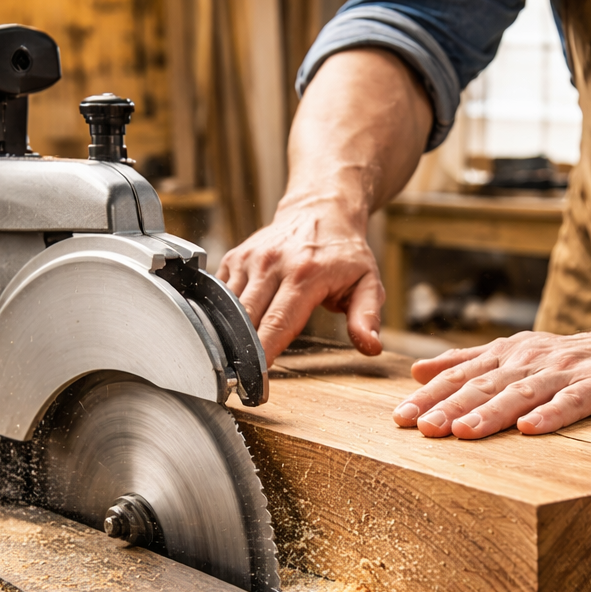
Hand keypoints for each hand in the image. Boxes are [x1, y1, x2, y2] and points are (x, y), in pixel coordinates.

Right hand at [218, 201, 383, 364]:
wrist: (321, 211)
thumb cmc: (344, 253)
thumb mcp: (368, 282)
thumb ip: (366, 317)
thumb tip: (370, 347)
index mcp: (306, 275)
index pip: (278, 323)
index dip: (264, 355)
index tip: (257, 380)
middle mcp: (273, 264)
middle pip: (246, 319)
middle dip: (242, 351)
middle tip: (240, 380)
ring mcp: (250, 259)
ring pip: (227, 307)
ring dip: (227, 335)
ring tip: (232, 360)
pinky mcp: (235, 258)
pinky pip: (220, 293)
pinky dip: (221, 314)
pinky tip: (228, 331)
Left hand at [391, 176, 590, 440]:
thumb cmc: (572, 361)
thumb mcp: (516, 355)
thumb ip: (467, 362)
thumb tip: (416, 370)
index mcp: (510, 355)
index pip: (463, 376)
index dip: (431, 395)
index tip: (398, 417)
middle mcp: (534, 360)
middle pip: (485, 385)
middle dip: (449, 405)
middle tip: (418, 427)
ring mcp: (568, 371)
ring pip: (523, 392)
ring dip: (491, 412)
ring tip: (461, 432)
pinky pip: (575, 401)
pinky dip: (553, 415)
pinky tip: (531, 430)